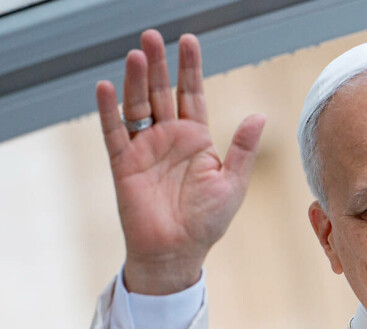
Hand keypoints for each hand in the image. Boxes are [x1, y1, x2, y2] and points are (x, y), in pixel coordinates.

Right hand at [95, 30, 264, 293]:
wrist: (177, 253)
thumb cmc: (206, 222)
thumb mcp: (232, 182)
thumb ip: (242, 148)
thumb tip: (260, 116)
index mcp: (195, 140)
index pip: (190, 94)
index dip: (189, 68)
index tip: (188, 41)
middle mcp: (168, 139)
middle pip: (159, 92)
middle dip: (157, 64)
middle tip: (152, 36)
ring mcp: (144, 149)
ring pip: (137, 106)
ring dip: (134, 80)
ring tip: (136, 55)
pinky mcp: (124, 165)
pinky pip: (114, 133)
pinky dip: (109, 111)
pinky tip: (107, 87)